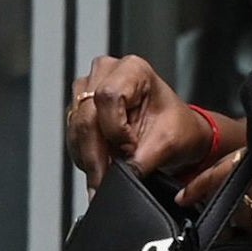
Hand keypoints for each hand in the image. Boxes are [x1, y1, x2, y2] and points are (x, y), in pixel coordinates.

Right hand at [66, 54, 230, 197]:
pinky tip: (99, 169)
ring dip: (88, 158)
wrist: (177, 134)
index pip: (109, 96)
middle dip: (96, 153)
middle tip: (105, 181)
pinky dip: (85, 157)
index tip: (130, 150)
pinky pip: (73, 135)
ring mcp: (89, 90)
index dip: (116, 129)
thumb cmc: (178, 127)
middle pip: (87, 114)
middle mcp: (105, 73)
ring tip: (104, 179)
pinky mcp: (80, 110)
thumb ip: (143, 158)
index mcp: (133, 69)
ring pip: (76, 127)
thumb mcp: (169, 142)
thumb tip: (120, 176)